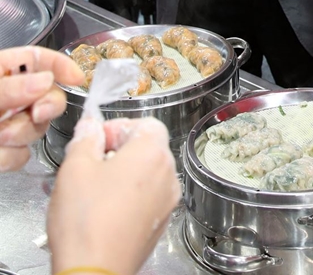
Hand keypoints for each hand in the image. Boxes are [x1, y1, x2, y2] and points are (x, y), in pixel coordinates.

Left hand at [0, 46, 83, 171]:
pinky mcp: (3, 154)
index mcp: (1, 74)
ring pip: (38, 127)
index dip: (60, 65)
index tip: (78, 78)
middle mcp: (8, 98)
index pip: (36, 59)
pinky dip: (8, 158)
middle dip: (46, 106)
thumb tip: (46, 80)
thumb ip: (9, 87)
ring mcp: (6, 126)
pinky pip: (22, 155)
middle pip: (47, 94)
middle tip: (37, 113)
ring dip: (22, 134)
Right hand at [48, 116, 180, 274]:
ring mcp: (167, 200)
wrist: (93, 272)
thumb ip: (85, 138)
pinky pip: (148, 197)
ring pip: (148, 173)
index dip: (119, 127)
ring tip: (96, 189)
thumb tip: (90, 126)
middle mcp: (167, 174)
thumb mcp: (75, 168)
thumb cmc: (87, 223)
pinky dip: (131, 196)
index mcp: (152, 153)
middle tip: (92, 163)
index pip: (146, 123)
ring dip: (125, 174)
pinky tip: (105, 210)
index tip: (98, 139)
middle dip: (120, 150)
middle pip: (148, 147)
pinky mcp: (160, 222)